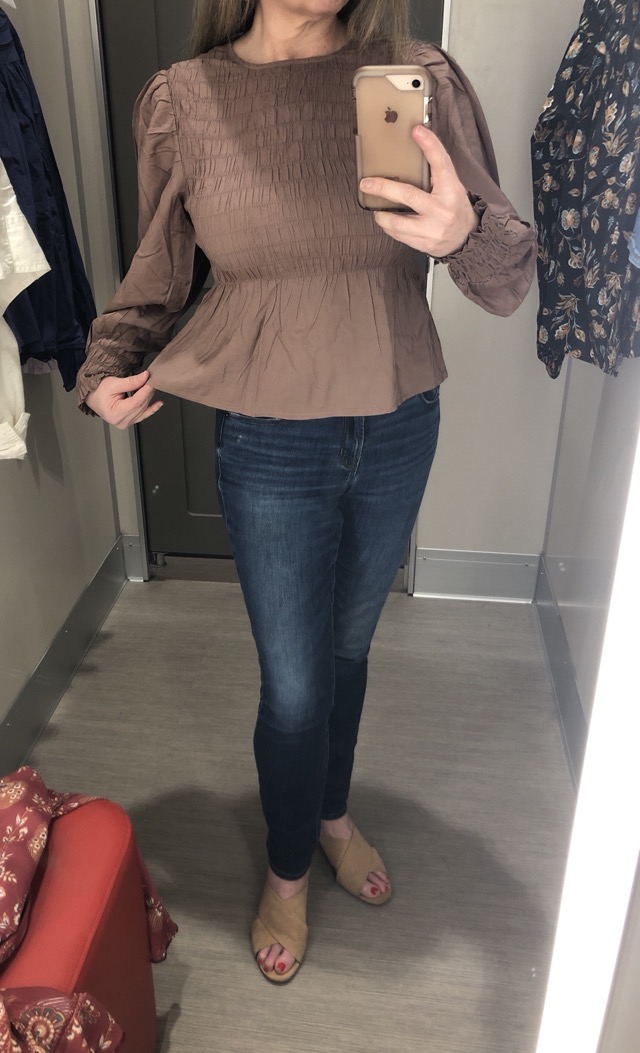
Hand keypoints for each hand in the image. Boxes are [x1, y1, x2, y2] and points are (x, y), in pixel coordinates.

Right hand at [84, 370, 163, 428]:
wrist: (93, 398)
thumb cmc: (99, 392)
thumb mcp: (114, 384)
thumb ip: (131, 382)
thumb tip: (145, 377)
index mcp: (115, 414)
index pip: (136, 402)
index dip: (146, 390)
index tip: (152, 380)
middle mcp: (121, 421)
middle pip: (141, 406)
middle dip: (148, 392)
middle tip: (153, 380)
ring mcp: (126, 423)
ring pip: (143, 409)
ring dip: (149, 398)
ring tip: (152, 386)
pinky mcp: (129, 421)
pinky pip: (143, 415)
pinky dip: (151, 408)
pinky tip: (158, 404)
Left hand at [360, 125, 477, 256]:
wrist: (466, 238)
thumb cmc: (454, 207)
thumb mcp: (451, 187)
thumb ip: (436, 174)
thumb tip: (413, 152)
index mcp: (452, 190)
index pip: (441, 164)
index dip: (429, 145)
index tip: (416, 130)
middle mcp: (442, 210)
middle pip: (408, 196)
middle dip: (384, 188)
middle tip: (366, 183)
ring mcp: (433, 229)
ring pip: (398, 222)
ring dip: (382, 215)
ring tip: (376, 209)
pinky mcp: (424, 244)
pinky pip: (399, 235)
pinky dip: (389, 227)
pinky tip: (386, 221)